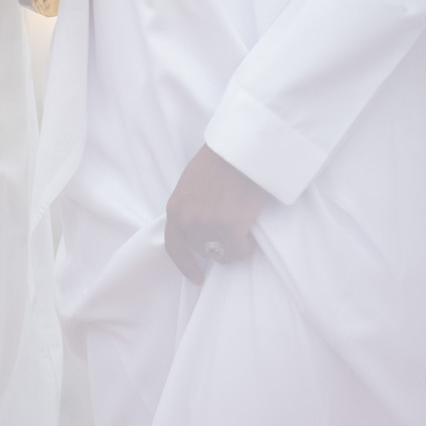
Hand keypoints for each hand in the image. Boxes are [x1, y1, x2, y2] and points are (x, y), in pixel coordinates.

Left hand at [164, 145, 268, 283]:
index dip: (185, 264)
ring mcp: (207, 227)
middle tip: (232, 234)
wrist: (241, 149)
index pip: (174, 246)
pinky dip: (247, 247)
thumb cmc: (221, 159)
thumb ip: (191, 205)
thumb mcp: (192, 182)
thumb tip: (200, 224)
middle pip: (203, 251)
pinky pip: (240, 251)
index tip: (196, 276)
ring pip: (223, 254)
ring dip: (234, 247)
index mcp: (175, 208)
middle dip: (217, 246)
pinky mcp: (230, 229)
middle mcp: (187, 221)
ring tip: (243, 230)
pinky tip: (251, 233)